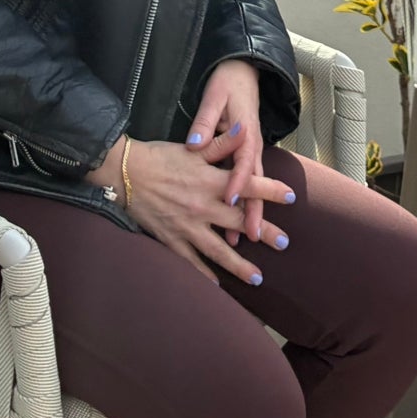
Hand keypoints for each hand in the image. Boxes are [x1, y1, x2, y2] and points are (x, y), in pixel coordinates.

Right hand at [83, 129, 283, 282]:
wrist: (125, 173)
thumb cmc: (160, 157)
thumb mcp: (193, 149)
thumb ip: (221, 143)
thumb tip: (246, 131)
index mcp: (210, 181)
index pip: (247, 185)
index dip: (271, 190)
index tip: (291, 196)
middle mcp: (202, 206)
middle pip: (239, 222)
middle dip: (264, 233)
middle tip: (284, 243)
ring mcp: (187, 226)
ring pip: (218, 250)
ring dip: (239, 265)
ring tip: (258, 278)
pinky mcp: (171, 239)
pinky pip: (190, 261)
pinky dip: (204, 274)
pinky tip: (217, 286)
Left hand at [188, 60, 291, 246]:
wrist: (243, 71)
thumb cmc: (228, 83)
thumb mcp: (214, 96)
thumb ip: (206, 121)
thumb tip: (196, 143)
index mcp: (245, 132)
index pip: (243, 162)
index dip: (238, 182)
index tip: (230, 199)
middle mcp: (250, 146)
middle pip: (254, 183)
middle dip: (254, 210)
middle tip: (250, 234)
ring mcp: (249, 152)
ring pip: (251, 187)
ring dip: (247, 212)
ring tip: (241, 239)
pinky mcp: (243, 154)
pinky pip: (245, 181)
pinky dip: (242, 202)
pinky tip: (233, 222)